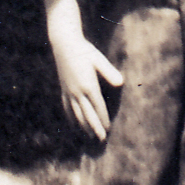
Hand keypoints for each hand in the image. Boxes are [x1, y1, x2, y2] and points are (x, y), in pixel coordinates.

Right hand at [42, 0, 123, 140]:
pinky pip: (67, 107)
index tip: (107, 130)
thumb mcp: (99, 60)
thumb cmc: (84, 51)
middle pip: (87, 114)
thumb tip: (120, 83)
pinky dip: (71, 117)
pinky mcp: (63, 89)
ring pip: (76, 113)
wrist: (64, 44)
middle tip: (100, 139)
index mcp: (88, 85)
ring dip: (83, 126)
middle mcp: (78, 91)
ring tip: (89, 135)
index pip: (98, 107)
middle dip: (94, 128)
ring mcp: (69, 91)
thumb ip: (109, 72)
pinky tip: (74, 123)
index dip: (103, 119)